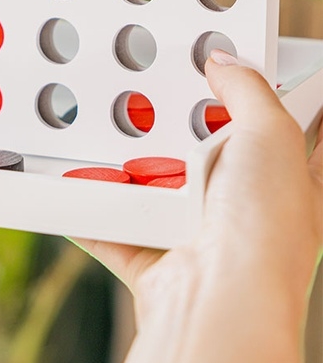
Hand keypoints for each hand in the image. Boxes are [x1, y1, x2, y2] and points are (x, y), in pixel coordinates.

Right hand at [78, 53, 322, 362]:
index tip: (241, 70)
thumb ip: (247, 88)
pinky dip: (91, 205)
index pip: (285, 134)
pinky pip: (113, 222)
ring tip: (112, 129)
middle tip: (161, 94)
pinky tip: (72, 176)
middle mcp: (245, 212)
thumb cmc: (264, 231)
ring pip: (157, 184)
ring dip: (133, 165)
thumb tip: (224, 61)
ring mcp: (197, 235)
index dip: (268, 101)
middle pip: (209, 153)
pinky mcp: (153, 256)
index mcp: (289, 183)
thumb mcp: (271, 133)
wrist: (216, 301)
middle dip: (182, 129)